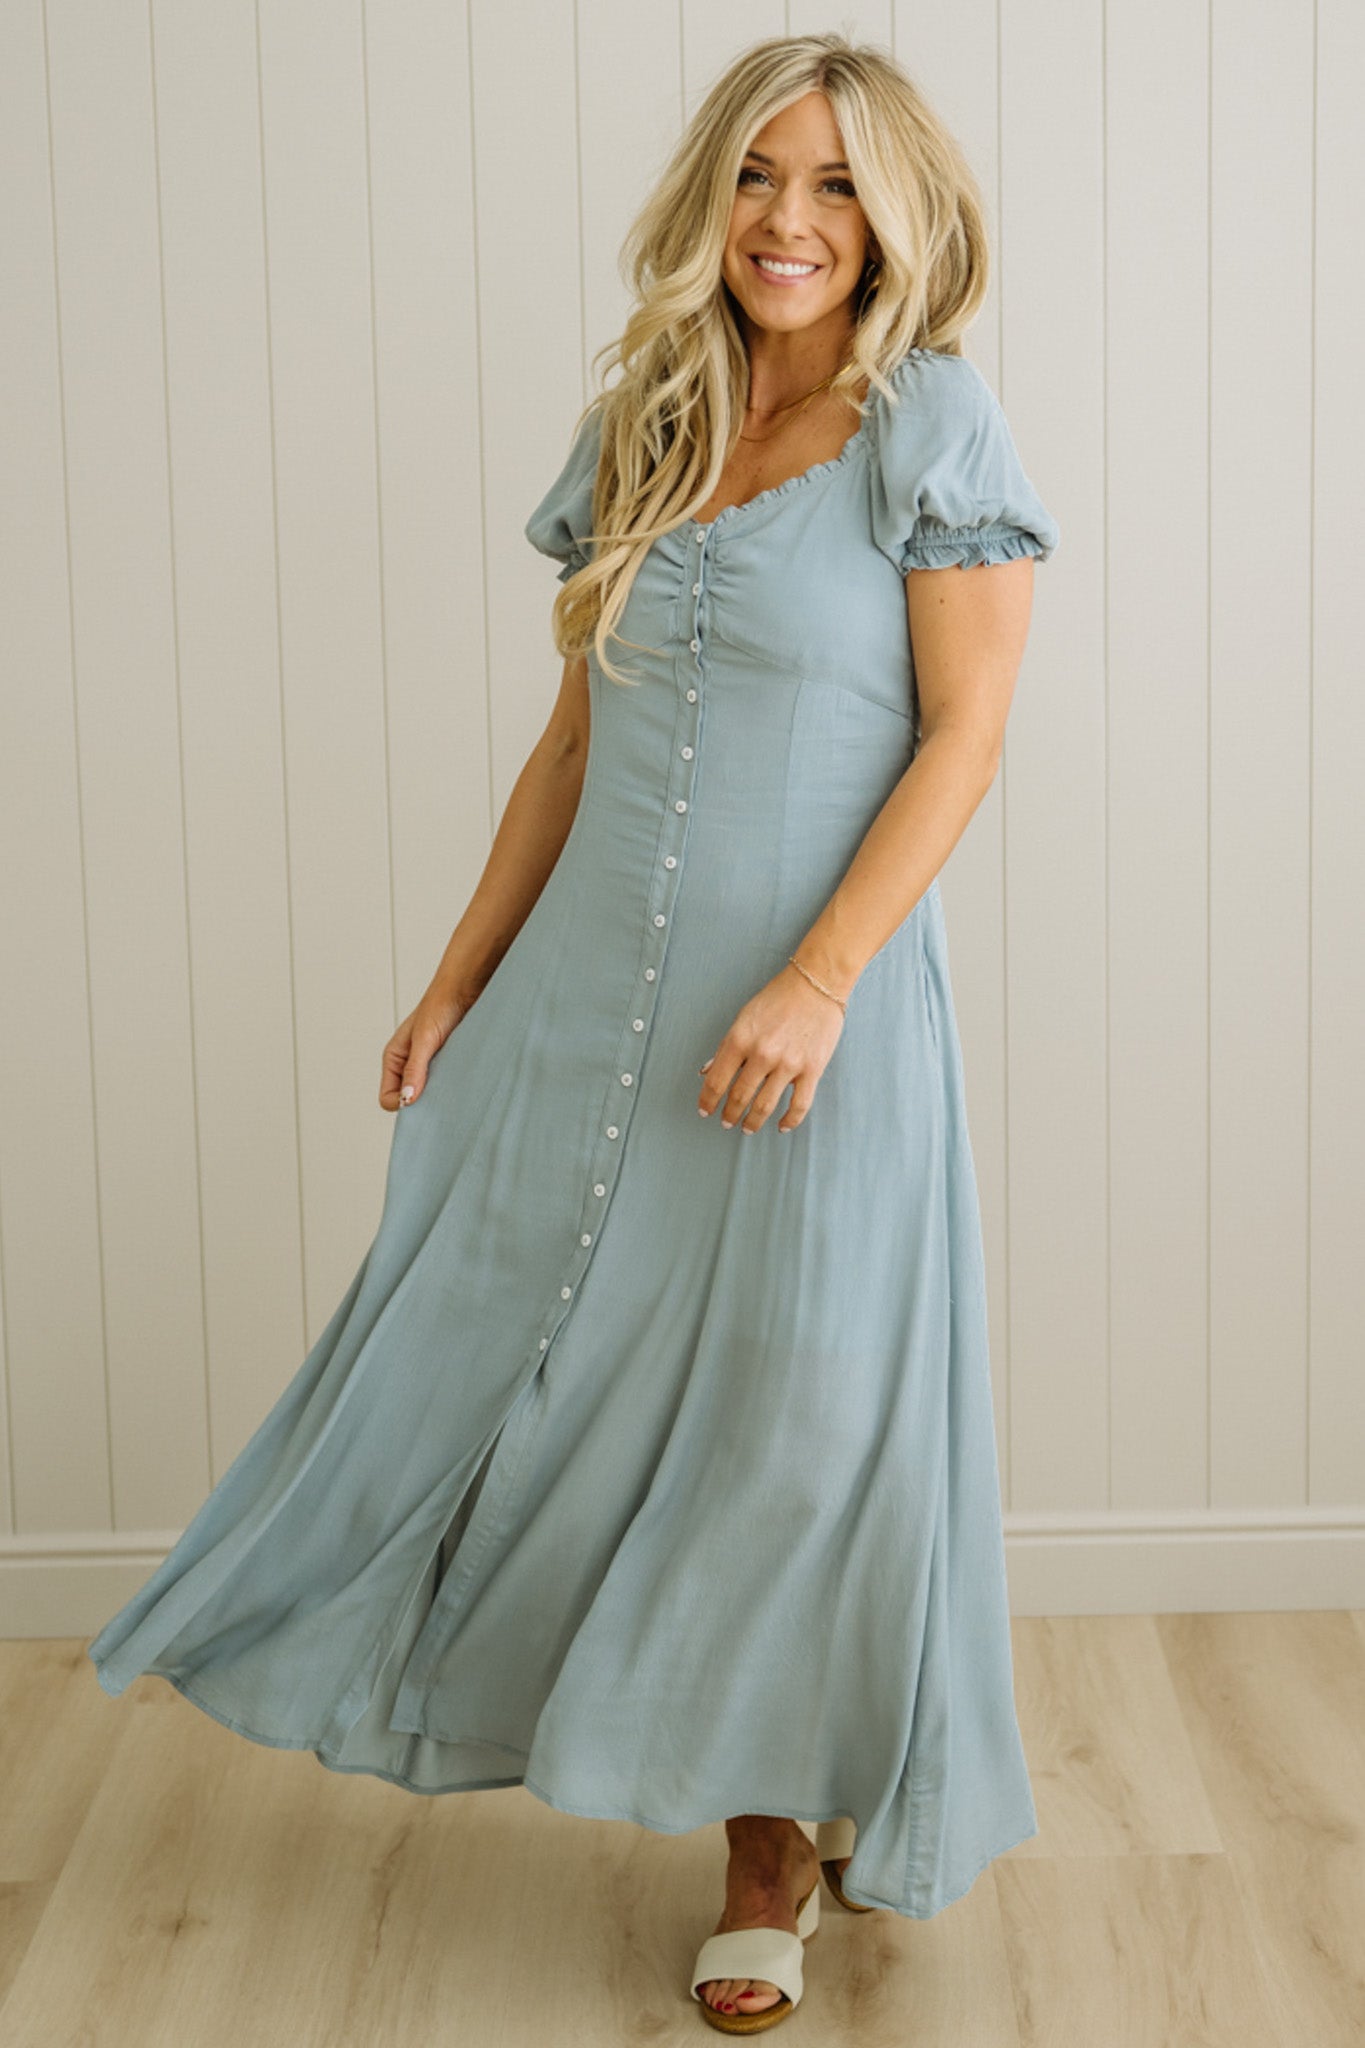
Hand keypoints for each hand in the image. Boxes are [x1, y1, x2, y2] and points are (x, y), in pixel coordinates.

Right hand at [379, 979, 475, 1111]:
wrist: (465, 989)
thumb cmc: (440, 1005)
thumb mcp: (425, 1039)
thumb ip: (415, 1068)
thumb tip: (407, 1099)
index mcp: (395, 1059)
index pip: (389, 1097)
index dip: (402, 1103)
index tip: (421, 1101)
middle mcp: (409, 1065)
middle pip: (409, 1099)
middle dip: (422, 1103)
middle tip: (440, 1097)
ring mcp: (430, 1066)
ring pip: (429, 1094)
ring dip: (439, 1094)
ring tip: (452, 1085)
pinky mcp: (448, 1065)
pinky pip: (446, 1085)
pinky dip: (452, 1087)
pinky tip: (462, 1081)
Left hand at [697, 962, 847, 1135]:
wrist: (816, 984)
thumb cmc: (778, 998)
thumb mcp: (744, 1018)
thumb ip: (727, 1047)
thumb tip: (708, 1071)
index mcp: (740, 1039)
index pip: (716, 1081)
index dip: (707, 1100)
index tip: (705, 1111)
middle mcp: (762, 1054)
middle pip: (739, 1097)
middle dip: (730, 1114)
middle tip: (727, 1122)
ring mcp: (788, 1064)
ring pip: (765, 1106)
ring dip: (753, 1121)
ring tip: (748, 1127)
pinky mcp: (812, 1069)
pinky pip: (799, 1105)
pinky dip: (789, 1121)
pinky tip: (781, 1126)